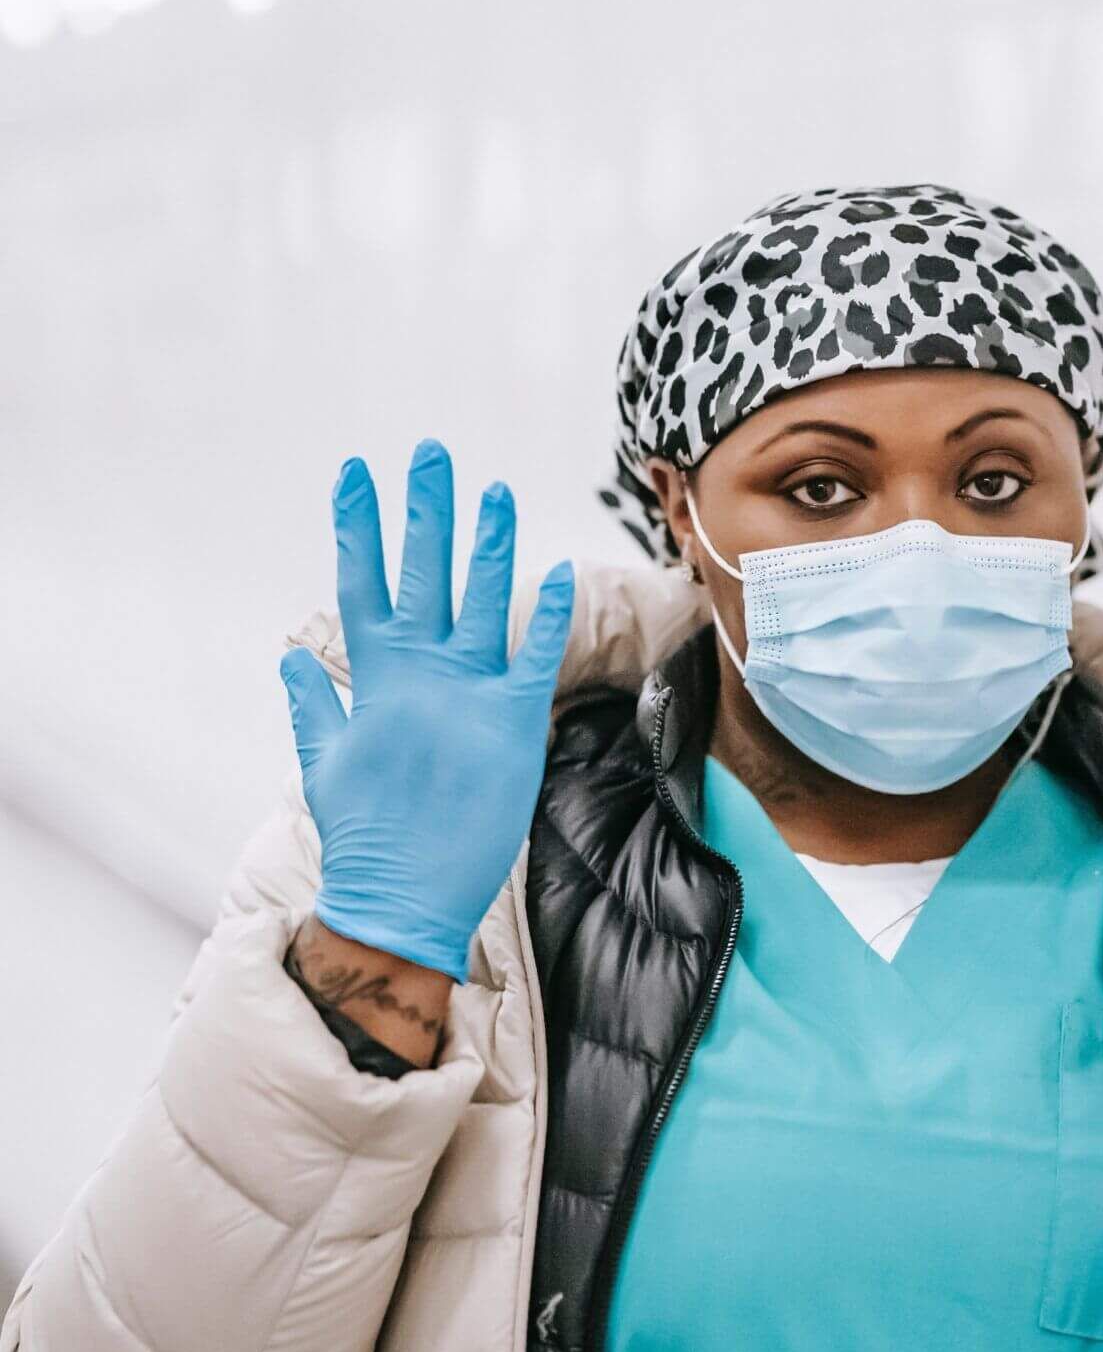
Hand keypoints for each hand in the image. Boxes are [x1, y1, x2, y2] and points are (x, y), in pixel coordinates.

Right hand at [278, 437, 576, 983]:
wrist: (401, 900)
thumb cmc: (364, 834)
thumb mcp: (325, 761)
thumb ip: (313, 702)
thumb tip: (290, 653)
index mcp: (374, 679)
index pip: (360, 583)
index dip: (358, 526)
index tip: (356, 472)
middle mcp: (418, 675)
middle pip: (420, 573)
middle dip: (425, 509)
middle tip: (431, 451)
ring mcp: (465, 696)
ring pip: (481, 599)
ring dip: (489, 541)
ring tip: (496, 488)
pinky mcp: (513, 725)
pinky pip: (534, 657)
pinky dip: (548, 614)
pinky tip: (563, 569)